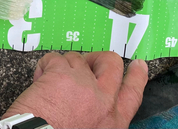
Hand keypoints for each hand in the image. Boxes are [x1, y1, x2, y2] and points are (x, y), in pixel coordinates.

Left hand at [3, 51, 147, 128]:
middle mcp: (103, 100)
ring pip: (77, 58)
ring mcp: (83, 83)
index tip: (138, 65)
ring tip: (51, 82)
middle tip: (86, 62)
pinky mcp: (61, 72)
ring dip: (64, 65)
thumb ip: (100, 115)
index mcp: (113, 120)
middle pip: (111, 63)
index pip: (133, 93)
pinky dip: (45, 65)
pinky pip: (54, 58)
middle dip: (98, 58)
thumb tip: (95, 100)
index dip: (136, 76)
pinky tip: (40, 78)